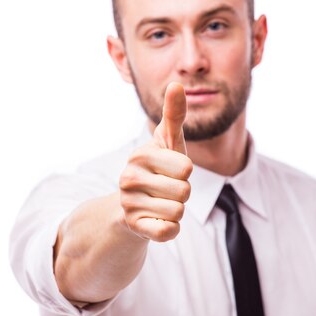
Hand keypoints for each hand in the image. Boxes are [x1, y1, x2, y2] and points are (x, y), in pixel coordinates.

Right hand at [119, 82, 192, 241]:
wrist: (133, 204)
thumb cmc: (160, 168)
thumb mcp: (168, 142)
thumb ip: (174, 114)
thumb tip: (177, 83)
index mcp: (140, 155)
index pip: (186, 168)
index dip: (185, 172)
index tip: (171, 171)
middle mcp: (129, 179)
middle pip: (184, 191)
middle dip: (182, 192)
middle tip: (166, 189)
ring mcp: (129, 204)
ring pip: (178, 212)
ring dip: (176, 210)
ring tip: (160, 203)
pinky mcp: (134, 227)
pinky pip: (168, 232)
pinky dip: (171, 228)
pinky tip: (157, 220)